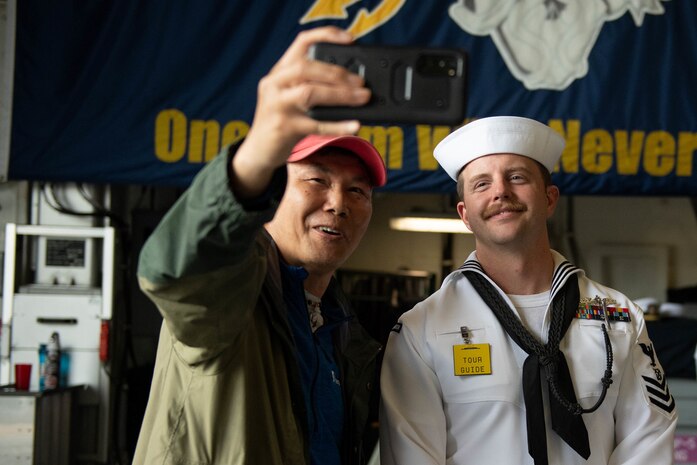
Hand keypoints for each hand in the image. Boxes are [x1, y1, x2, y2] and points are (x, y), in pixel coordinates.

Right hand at [232, 27, 370, 197]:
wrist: (258, 151)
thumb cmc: (282, 121)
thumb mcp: (290, 96)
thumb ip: (311, 85)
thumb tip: (352, 84)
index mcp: (279, 71)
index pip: (302, 42)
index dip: (326, 36)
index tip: (349, 40)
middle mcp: (274, 83)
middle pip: (307, 68)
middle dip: (338, 73)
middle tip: (361, 83)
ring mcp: (277, 105)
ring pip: (310, 93)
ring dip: (341, 95)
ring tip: (362, 98)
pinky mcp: (284, 127)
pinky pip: (316, 125)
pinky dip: (338, 125)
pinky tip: (354, 125)